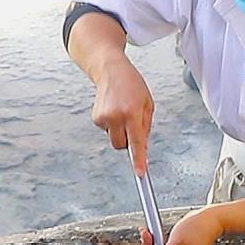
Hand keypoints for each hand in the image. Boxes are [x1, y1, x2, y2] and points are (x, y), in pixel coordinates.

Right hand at [91, 56, 153, 175]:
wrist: (110, 71)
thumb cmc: (132, 85)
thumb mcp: (148, 104)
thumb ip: (146, 127)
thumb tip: (142, 147)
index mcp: (132, 112)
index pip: (136, 142)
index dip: (138, 159)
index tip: (139, 173)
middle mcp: (116, 116)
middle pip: (122, 145)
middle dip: (128, 141)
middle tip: (132, 125)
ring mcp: (104, 117)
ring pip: (115, 139)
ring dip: (120, 131)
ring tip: (122, 112)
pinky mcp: (95, 118)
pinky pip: (107, 131)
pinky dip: (112, 125)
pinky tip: (114, 110)